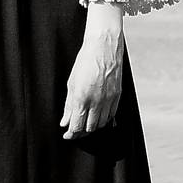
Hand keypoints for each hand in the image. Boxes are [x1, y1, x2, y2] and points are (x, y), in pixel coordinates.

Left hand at [60, 3, 123, 139]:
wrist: (104, 47)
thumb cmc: (85, 61)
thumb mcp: (71, 83)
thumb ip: (68, 105)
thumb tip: (65, 121)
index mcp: (81, 98)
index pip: (76, 126)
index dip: (71, 134)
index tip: (67, 135)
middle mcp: (96, 101)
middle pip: (89, 128)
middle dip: (81, 132)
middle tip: (75, 131)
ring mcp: (109, 99)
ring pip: (101, 124)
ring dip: (93, 127)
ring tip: (86, 124)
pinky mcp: (117, 95)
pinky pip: (112, 115)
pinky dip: (105, 120)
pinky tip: (99, 118)